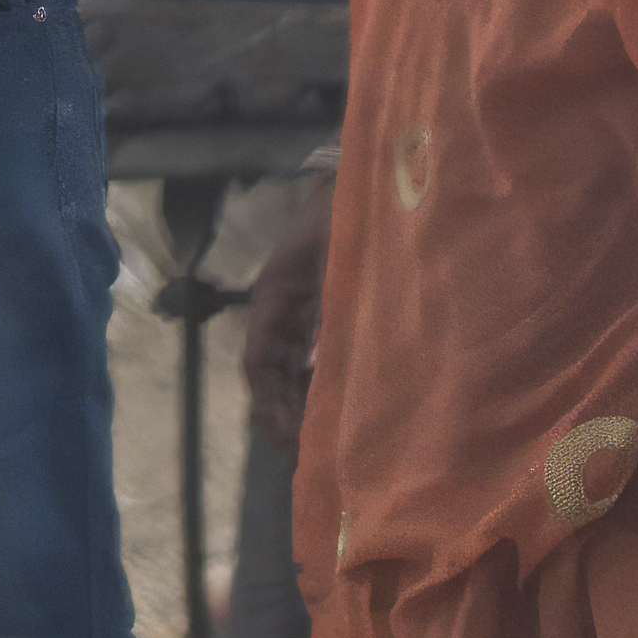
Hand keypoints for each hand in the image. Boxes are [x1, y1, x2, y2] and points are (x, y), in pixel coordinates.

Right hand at [242, 180, 333, 445]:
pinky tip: (336, 406)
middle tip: (304, 455)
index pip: (258, 362)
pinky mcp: (330, 307)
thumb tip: (321, 371)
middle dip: (282, 413)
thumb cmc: (352, 218)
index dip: (270, 404)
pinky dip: (319, 383)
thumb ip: (329, 314)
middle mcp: (283, 307)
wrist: (379, 181)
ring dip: (298, 402)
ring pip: (290, 365)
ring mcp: (305, 308)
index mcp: (274, 296)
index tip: (291, 439)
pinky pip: (314, 353)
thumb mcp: (339, 264)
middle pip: (270, 371)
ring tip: (317, 442)